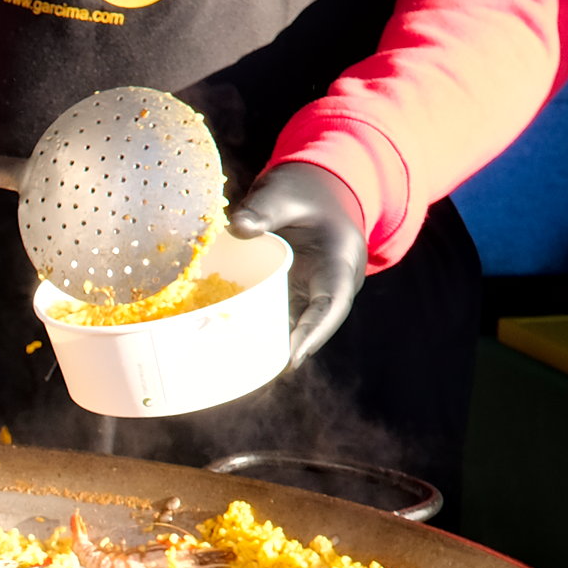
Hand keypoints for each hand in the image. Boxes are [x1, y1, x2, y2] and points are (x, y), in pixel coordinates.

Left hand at [227, 163, 367, 365]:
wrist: (316, 190)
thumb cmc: (304, 190)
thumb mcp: (284, 192)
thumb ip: (264, 209)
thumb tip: (236, 228)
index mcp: (339, 261)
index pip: (332, 304)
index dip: (314, 333)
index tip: (292, 358)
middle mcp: (329, 286)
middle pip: (313, 326)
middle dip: (289, 351)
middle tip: (257, 377)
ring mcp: (311, 293)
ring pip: (295, 326)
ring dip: (271, 347)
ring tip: (240, 373)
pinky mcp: (292, 294)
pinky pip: (278, 316)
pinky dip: (257, 330)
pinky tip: (228, 348)